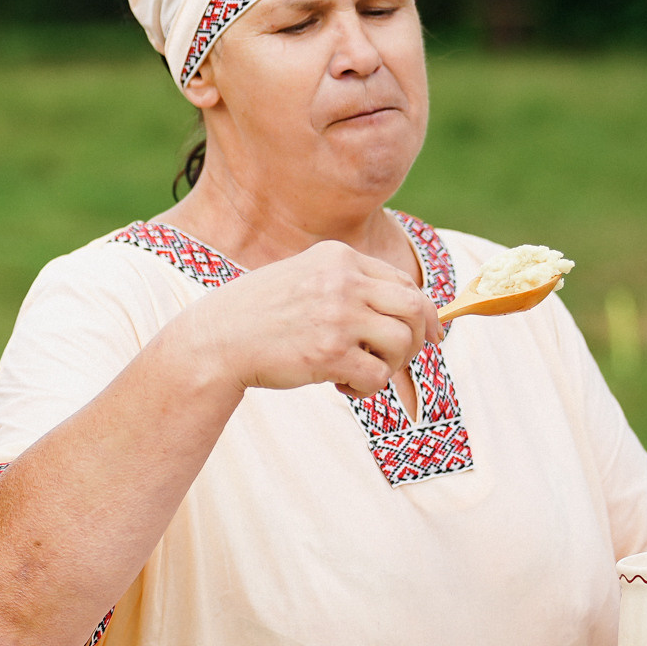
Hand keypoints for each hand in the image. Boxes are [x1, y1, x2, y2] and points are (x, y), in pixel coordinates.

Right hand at [188, 239, 443, 399]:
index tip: (431, 334)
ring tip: (362, 371)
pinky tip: (342, 387)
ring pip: (402, 342)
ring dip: (391, 365)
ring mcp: (337, 316)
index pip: (402, 281)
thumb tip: (404, 308)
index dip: (424, 311)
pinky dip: (368, 388)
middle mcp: (342, 281)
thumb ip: (346, 284)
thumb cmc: (258, 314)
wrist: (215, 340)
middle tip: (401, 357)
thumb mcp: (302, 277)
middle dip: (419, 337)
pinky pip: (377, 376)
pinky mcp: (330, 353)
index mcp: (337, 257)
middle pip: (415, 307)